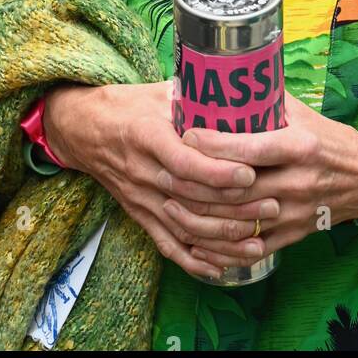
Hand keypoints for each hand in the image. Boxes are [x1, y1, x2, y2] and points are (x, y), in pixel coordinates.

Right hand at [42, 81, 281, 279]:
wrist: (85, 129)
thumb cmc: (129, 105)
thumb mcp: (158, 92)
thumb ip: (195, 96)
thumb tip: (239, 90)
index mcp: (146, 135)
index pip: (184, 161)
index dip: (217, 171)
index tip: (249, 173)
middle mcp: (142, 171)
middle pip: (190, 197)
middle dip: (233, 207)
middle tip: (271, 206)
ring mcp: (140, 198)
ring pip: (183, 226)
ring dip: (221, 238)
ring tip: (258, 241)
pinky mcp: (139, 214)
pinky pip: (166, 243)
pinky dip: (193, 260)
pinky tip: (220, 268)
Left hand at [173, 93, 357, 276]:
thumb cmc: (327, 139)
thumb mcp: (301, 113)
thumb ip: (266, 101)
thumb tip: (226, 79)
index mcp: (299, 146)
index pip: (250, 148)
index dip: (214, 144)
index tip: (186, 135)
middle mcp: (296, 181)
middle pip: (237, 188)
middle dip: (195, 183)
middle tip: (164, 171)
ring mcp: (293, 212)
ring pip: (238, 221)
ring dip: (199, 216)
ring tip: (169, 203)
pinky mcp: (291, 235)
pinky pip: (250, 246)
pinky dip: (219, 247)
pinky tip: (194, 239)